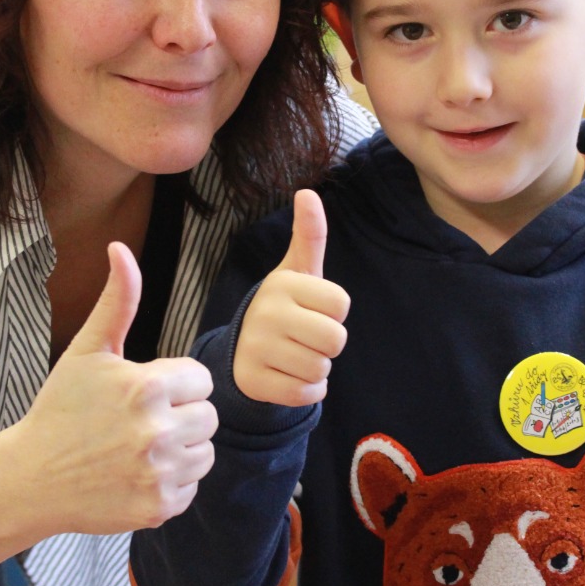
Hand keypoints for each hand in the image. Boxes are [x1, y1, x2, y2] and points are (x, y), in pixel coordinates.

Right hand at [17, 243, 217, 532]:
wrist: (30, 478)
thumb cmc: (60, 409)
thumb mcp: (87, 351)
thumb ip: (118, 301)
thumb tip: (120, 248)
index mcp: (147, 387)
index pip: (201, 379)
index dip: (175, 384)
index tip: (144, 392)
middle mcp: (158, 432)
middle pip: (209, 416)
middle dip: (181, 416)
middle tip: (140, 421)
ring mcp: (159, 474)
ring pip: (205, 453)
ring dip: (181, 449)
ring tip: (139, 447)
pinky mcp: (158, 508)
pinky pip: (191, 488)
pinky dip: (170, 483)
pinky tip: (136, 474)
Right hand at [233, 190, 350, 406]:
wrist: (243, 350)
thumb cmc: (284, 307)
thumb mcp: (298, 271)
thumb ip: (310, 235)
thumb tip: (308, 192)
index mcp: (282, 284)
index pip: (341, 305)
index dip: (334, 313)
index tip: (312, 311)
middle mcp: (266, 312)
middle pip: (335, 340)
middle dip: (328, 345)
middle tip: (306, 337)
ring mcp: (256, 348)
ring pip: (320, 368)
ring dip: (317, 368)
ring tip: (295, 356)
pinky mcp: (254, 381)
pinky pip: (305, 393)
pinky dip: (307, 391)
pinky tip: (289, 377)